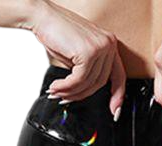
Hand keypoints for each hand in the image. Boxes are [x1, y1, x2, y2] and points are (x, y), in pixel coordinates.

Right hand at [29, 0, 125, 118]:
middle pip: (100, 83)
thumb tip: (87, 92)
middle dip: (81, 95)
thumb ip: (89, 70)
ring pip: (88, 83)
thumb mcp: (79, 54)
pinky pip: (79, 80)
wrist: (43, 16)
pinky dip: (66, 87)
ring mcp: (100, 47)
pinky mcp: (88, 52)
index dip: (117, 96)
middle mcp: (108, 44)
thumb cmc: (58, 33)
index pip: (119, 76)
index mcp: (109, 44)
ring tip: (57, 92)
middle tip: (66, 98)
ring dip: (70, 92)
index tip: (115, 112)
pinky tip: (57, 87)